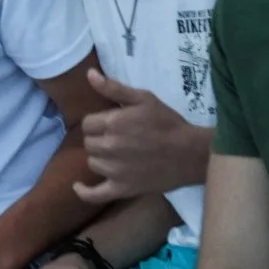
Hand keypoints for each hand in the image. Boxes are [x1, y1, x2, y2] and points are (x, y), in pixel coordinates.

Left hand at [77, 68, 210, 200]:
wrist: (191, 153)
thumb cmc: (168, 123)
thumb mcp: (144, 98)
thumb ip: (113, 88)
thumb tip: (89, 75)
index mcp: (113, 123)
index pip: (87, 124)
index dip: (97, 123)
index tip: (110, 124)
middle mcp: (110, 147)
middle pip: (89, 143)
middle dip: (99, 139)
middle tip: (117, 139)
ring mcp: (115, 170)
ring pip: (92, 163)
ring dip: (100, 158)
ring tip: (116, 155)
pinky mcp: (123, 188)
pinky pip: (96, 194)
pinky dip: (84, 192)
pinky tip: (77, 187)